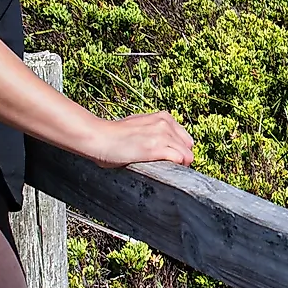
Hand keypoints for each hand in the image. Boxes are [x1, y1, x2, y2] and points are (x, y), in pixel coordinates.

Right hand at [79, 110, 196, 168]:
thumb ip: (155, 131)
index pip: (185, 138)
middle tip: (169, 166)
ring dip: (179, 165)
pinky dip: (176, 167)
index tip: (173, 158)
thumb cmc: (115, 134)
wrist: (99, 137)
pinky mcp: (155, 148)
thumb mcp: (140, 125)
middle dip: (182, 158)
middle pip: (188, 147)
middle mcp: (165, 124)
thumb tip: (164, 145)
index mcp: (163, 117)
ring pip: (186, 155)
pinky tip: (164, 170)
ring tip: (166, 170)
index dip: (180, 150)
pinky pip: (179, 159)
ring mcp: (162, 135)